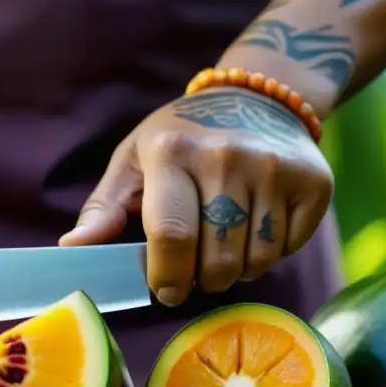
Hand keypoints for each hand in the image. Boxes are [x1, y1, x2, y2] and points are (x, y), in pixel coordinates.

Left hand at [60, 87, 333, 305]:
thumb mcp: (134, 160)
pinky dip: (269, 252)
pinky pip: (288, 248)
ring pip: (255, 261)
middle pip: (216, 259)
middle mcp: (227, 156)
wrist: (257, 96)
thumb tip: (72, 248)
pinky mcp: (313, 182)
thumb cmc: (182, 138)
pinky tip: (256, 227)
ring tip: (224, 245)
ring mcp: (275, 168)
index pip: (172, 236)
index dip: (167, 277)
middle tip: (195, 270)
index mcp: (173, 152)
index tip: (165, 290)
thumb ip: (104, 208)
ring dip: (236, 270)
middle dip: (201, 279)